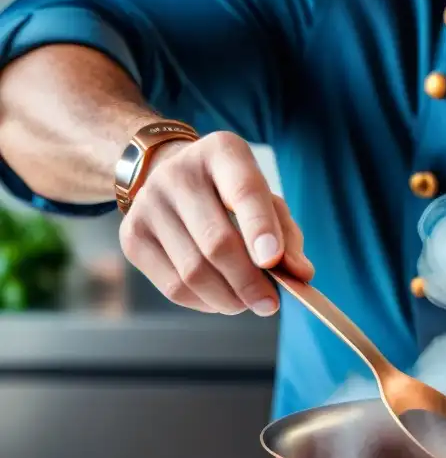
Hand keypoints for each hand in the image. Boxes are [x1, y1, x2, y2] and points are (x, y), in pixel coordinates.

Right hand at [118, 131, 313, 315]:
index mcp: (223, 152)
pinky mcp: (132, 235)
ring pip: (193, 272)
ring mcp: (148, 204)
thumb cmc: (231, 194)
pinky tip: (221, 299)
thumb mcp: (267, 201)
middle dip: (248, 282)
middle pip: (216, 242)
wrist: (169, 177)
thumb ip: (288, 236)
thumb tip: (301, 274)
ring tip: (247, 303)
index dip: (260, 229)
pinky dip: (204, 302)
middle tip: (269, 305)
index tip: (274, 262)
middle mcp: (178, 173)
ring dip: (228, 299)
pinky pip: (173, 286)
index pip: (244, 191)